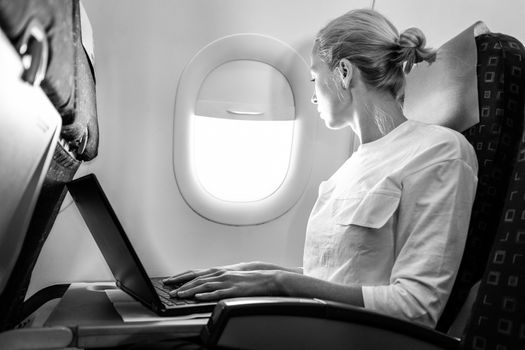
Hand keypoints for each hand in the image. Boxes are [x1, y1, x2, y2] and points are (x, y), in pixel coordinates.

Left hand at [167, 270, 282, 300]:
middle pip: (197, 279)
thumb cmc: (247, 279)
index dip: (181, 277)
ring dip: (191, 290)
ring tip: (180, 295)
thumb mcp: (230, 277)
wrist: (266, 278)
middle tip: (171, 292)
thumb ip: (217, 280)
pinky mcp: (233, 290)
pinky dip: (207, 295)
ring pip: (205, 285)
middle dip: (182, 285)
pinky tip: (198, 297)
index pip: (195, 273)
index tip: (169, 281)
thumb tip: (203, 287)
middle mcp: (220, 274)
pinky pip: (218, 293)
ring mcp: (226, 281)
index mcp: (218, 271)